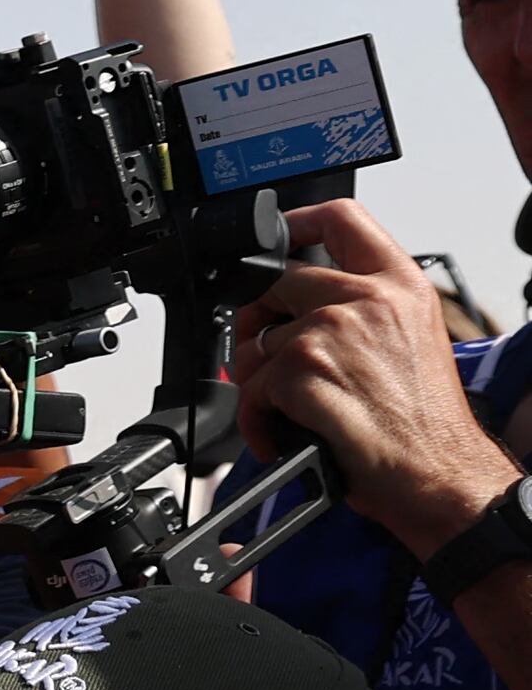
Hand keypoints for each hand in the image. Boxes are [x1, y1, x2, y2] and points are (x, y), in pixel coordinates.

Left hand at [231, 196, 510, 555]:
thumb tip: (305, 306)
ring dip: (258, 381)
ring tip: (286, 410)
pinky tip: (283, 435)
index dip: (294, 222)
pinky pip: (251, 387)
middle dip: (257, 320)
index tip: (274, 239)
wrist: (439, 471)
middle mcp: (368, 298)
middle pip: (277, 280)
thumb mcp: (410, 339)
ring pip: (257, 341)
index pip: (341, 217)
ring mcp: (333, 330)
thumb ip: (365, 308)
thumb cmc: (425, 421)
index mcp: (400, 285)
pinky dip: (256, 420)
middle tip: (265, 356)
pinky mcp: (304, 369)